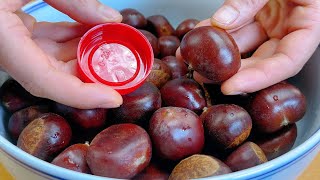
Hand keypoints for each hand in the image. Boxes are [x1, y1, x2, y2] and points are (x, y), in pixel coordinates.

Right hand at [0, 0, 122, 108]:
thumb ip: (73, 0)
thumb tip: (110, 18)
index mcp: (0, 38)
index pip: (44, 80)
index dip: (81, 95)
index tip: (113, 99)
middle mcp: (3, 48)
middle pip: (53, 75)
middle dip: (89, 74)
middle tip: (120, 68)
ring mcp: (9, 43)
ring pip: (52, 61)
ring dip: (84, 55)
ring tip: (111, 44)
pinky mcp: (13, 33)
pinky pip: (46, 45)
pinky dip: (71, 40)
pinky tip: (90, 30)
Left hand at [180, 0, 319, 94]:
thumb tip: (221, 22)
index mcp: (309, 26)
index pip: (286, 63)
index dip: (258, 78)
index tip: (230, 86)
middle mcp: (290, 29)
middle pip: (261, 60)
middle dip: (232, 70)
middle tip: (206, 76)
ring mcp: (273, 22)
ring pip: (244, 44)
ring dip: (219, 52)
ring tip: (194, 58)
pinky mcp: (257, 15)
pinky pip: (236, 26)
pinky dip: (217, 30)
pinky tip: (200, 35)